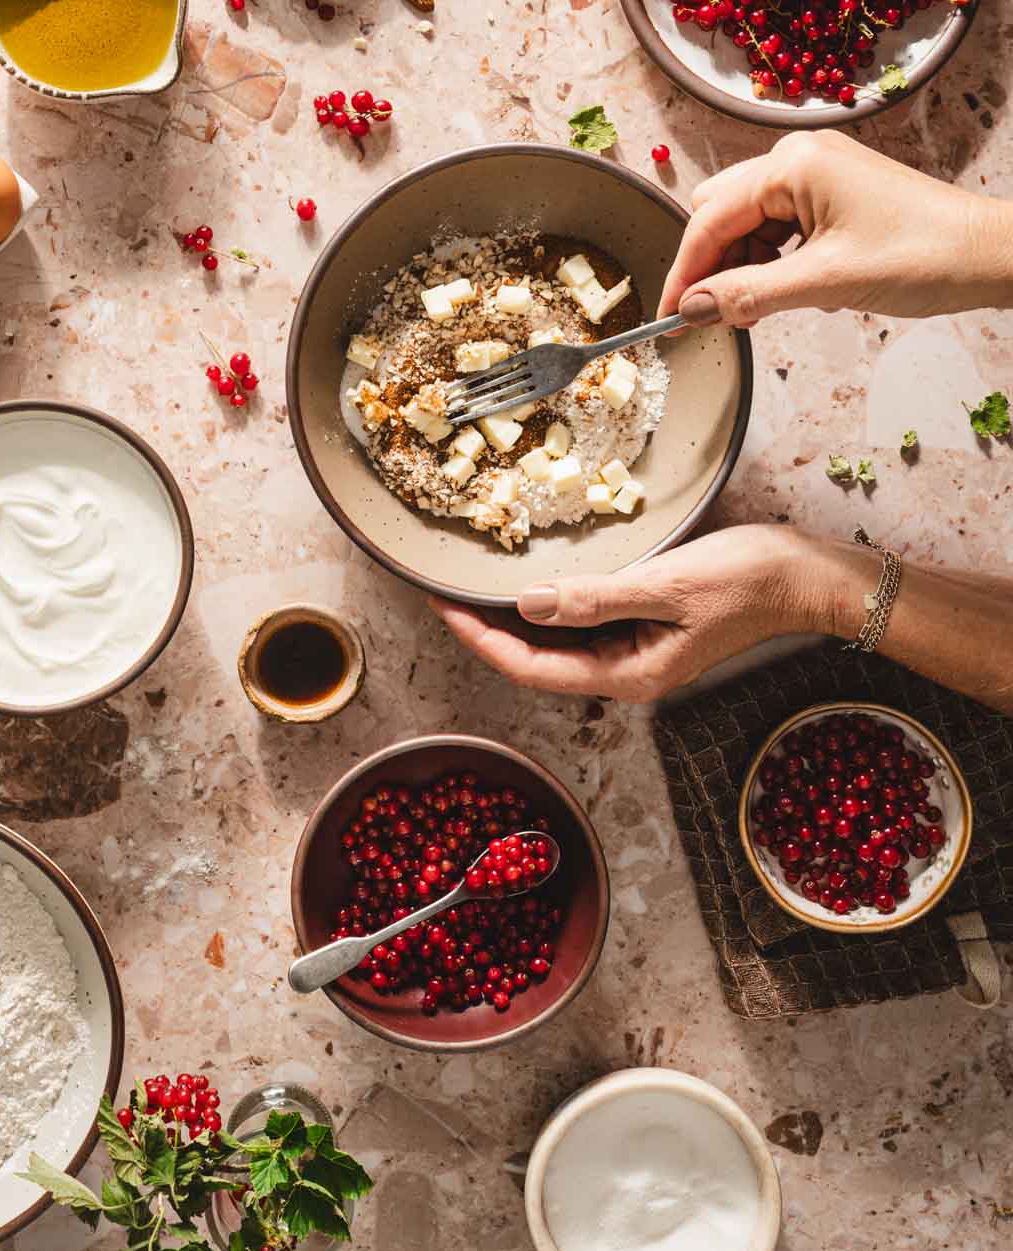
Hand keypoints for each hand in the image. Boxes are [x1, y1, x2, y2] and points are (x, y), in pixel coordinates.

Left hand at [430, 527, 836, 699]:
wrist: (808, 577)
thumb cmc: (747, 580)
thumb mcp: (666, 584)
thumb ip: (595, 597)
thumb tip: (528, 604)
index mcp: (630, 673)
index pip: (531, 667)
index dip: (480, 639)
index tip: (442, 606)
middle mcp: (628, 671)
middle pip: (537, 660)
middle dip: (486, 630)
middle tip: (442, 591)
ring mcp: (637, 651)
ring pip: (556, 644)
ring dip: (514, 618)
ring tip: (472, 585)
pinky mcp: (646, 627)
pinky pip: (582, 624)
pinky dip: (550, 605)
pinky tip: (532, 581)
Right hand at [657, 129, 1011, 327]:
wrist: (989, 255)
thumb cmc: (922, 256)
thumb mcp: (825, 284)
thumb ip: (749, 295)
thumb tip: (693, 310)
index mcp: (793, 164)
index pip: (710, 220)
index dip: (685, 273)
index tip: (669, 317)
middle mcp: (798, 157)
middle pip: (721, 214)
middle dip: (712, 268)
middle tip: (715, 318)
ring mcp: (817, 172)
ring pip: (748, 223)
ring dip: (743, 269)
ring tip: (755, 313)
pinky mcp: (833, 192)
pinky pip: (779, 226)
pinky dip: (771, 262)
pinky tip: (784, 293)